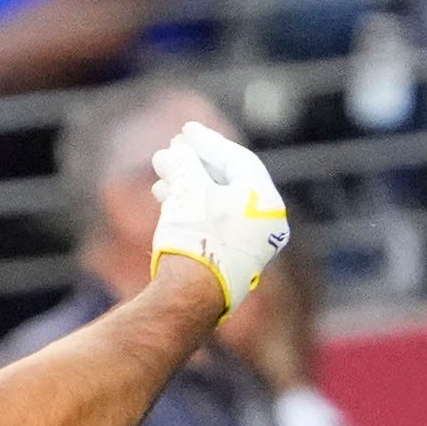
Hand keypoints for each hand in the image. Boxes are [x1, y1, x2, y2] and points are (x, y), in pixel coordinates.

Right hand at [150, 123, 289, 313]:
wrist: (191, 295)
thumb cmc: (195, 237)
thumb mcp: (187, 191)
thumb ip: (184, 164)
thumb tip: (175, 151)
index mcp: (265, 200)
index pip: (237, 159)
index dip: (207, 142)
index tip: (184, 130)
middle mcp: (265, 222)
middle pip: (229, 180)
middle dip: (196, 163)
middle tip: (172, 150)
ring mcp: (251, 244)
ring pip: (219, 203)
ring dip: (189, 186)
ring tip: (161, 176)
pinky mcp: (233, 260)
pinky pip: (215, 223)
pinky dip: (193, 209)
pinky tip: (168, 204)